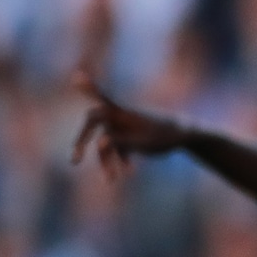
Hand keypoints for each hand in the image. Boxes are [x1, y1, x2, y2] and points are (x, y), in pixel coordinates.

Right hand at [70, 71, 190, 177]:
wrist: (182, 136)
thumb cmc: (163, 136)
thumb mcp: (142, 142)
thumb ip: (119, 142)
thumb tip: (99, 143)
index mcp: (121, 113)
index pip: (100, 98)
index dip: (88, 88)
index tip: (77, 75)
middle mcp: (118, 118)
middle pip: (92, 127)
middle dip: (82, 143)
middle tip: (74, 159)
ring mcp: (122, 128)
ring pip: (105, 145)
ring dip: (106, 162)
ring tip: (110, 181)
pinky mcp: (127, 137)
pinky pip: (117, 150)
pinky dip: (121, 160)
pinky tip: (130, 172)